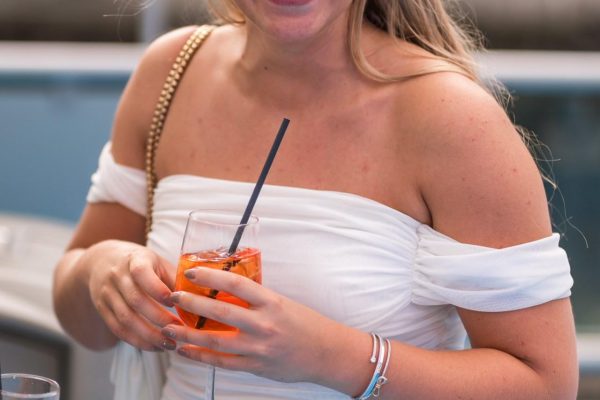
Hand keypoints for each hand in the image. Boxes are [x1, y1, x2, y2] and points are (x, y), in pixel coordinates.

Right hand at [87, 240, 182, 350]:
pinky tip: (155, 346)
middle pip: (135, 300)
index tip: (175, 303)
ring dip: (149, 335)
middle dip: (158, 318)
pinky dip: (137, 341)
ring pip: (125, 319)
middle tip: (179, 329)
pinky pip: (118, 329)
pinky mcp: (103, 310)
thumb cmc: (140, 262)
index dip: (158, 289)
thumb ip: (173, 277)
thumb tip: (196, 297)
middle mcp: (117, 276)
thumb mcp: (157, 262)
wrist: (101, 261)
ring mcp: (107, 294)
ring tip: (170, 344)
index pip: (142, 273)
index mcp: (134, 260)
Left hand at [161, 267, 363, 384]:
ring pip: (214, 340)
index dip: (210, 276)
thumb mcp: (283, 303)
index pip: (235, 283)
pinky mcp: (255, 366)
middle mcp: (263, 323)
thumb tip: (225, 291)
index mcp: (271, 302)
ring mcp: (258, 347)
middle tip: (173, 297)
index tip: (190, 273)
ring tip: (169, 328)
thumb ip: (256, 300)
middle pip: (219, 311)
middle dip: (191, 304)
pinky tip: (185, 350)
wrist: (327, 353)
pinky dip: (200, 356)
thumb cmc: (306, 324)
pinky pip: (221, 362)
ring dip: (187, 334)